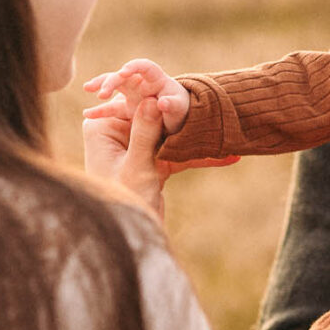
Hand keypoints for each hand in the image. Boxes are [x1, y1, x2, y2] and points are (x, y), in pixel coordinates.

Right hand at [82, 57, 188, 134]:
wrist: (178, 122)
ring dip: (102, 86)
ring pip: (114, 86)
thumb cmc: (180, 112)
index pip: (144, 67)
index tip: (123, 72)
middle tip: (102, 92)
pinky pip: (112, 107)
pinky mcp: (128, 108)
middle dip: (112, 81)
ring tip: (88, 88)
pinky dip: (100, 110)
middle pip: (124, 76)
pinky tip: (87, 114)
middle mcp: (142, 84)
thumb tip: (162, 102)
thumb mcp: (179, 110)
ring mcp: (133, 95)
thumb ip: (171, 106)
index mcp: (156, 79)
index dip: (133, 67)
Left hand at [82, 98, 234, 217]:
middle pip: (153, 115)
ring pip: (168, 133)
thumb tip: (153, 100)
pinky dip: (197, 156)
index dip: (159, 97)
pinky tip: (227, 156)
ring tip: (226, 131)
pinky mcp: (151, 161)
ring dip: (195, 136)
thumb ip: (144, 133)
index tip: (183, 94)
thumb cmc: (122, 202)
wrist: (125, 234)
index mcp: (102, 128)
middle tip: (213, 108)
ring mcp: (135, 147)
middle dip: (182, 116)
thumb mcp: (136, 166)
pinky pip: (176, 152)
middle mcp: (116, 133)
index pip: (133, 102)